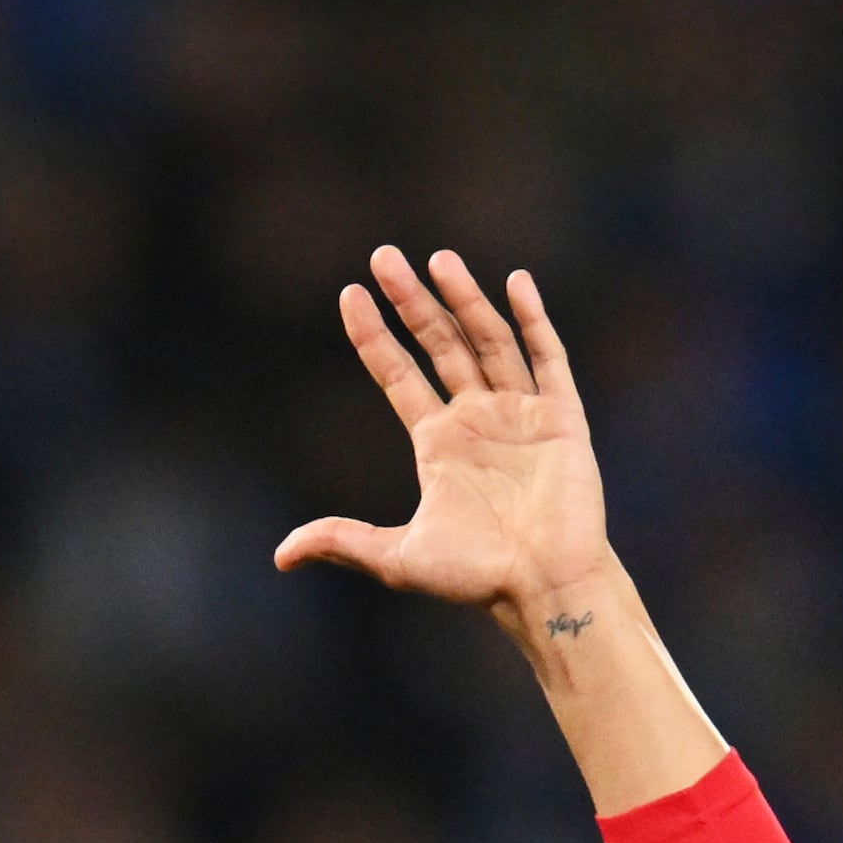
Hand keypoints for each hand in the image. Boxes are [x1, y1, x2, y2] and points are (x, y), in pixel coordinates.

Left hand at [276, 247, 614, 634]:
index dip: (373, 336)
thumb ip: (343, 542)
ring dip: (464, 299)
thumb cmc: (475, 577)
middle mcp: (476, 417)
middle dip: (411, 300)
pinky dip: (533, 320)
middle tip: (384, 255)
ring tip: (438, 258)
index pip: (398, 373)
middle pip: (438, 343)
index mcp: (437, 442)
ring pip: (488, 340)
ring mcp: (519, 412)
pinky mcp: (561, 417)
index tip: (350, 296)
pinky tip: (516, 284)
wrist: (542, 587)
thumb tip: (281, 555)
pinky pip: (547, 358)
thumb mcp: (396, 557)